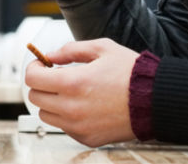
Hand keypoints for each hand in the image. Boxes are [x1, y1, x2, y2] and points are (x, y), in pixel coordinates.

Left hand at [23, 38, 138, 146]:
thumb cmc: (132, 74)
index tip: (41, 65)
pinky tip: (83, 106)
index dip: (34, 68)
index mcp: (72, 83)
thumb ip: (71, 50)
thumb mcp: (102, 49)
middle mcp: (71, 108)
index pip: (32, 79)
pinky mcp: (86, 138)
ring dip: (51, 102)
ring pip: (46, 115)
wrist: (154, 100)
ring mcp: (78, 126)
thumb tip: (51, 55)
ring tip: (70, 92)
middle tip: (55, 77)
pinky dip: (67, 117)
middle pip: (35, 97)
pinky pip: (64, 127)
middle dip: (42, 84)